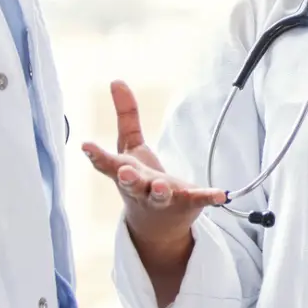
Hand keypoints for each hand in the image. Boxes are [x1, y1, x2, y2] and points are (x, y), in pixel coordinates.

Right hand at [81, 81, 227, 250]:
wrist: (157, 226)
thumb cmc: (140, 180)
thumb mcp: (131, 148)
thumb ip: (126, 116)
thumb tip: (116, 81)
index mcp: (126, 173)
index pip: (107, 166)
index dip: (97, 156)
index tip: (87, 147)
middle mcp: (141, 188)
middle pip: (132, 185)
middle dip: (128, 179)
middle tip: (125, 173)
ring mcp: (164, 199)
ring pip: (159, 196)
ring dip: (160, 191)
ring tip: (164, 185)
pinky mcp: (187, 204)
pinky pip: (198, 200)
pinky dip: (209, 197)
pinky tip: (220, 194)